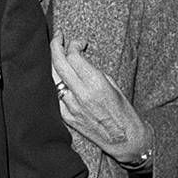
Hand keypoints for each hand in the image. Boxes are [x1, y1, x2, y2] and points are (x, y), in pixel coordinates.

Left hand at [50, 33, 150, 164]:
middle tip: (58, 38)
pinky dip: (54, 83)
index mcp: (96, 83)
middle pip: (58, 63)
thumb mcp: (112, 84)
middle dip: (56, 46)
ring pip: (52, 79)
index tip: (78, 43)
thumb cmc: (123, 111)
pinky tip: (56, 77)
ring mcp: (71, 107)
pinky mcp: (67, 117)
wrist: (126, 139)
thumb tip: (79, 59)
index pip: (74, 56)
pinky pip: (54, 96)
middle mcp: (81, 94)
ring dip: (52, 63)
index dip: (73, 44)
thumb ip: (93, 71)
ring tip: (54, 54)